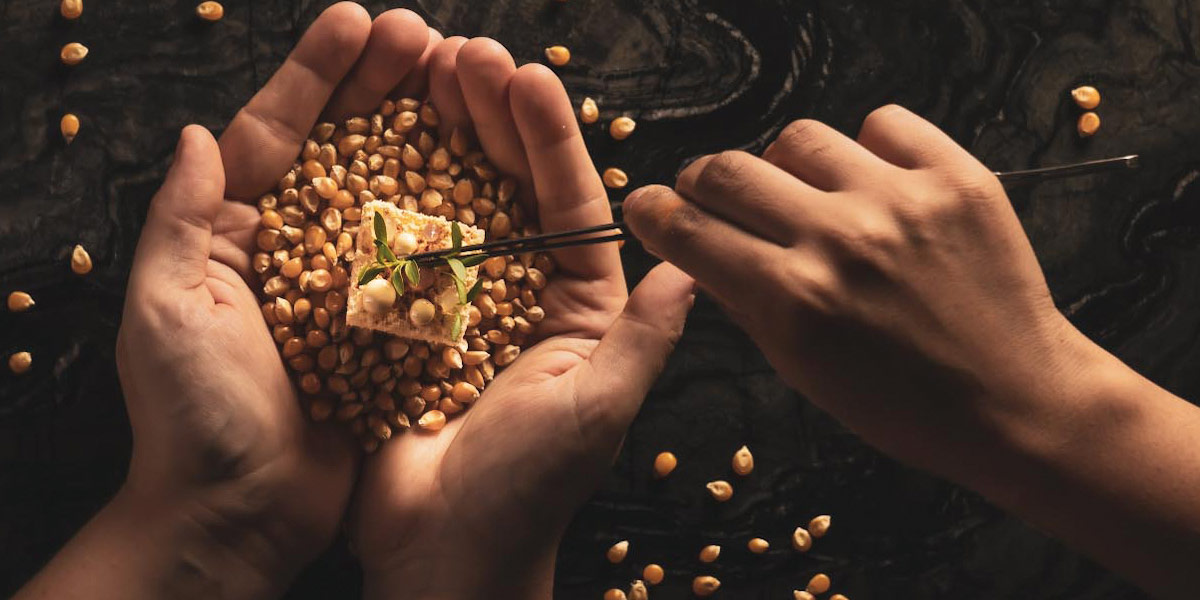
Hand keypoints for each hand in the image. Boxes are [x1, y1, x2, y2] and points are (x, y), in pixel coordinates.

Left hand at [19, 5, 442, 598]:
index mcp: (235, 233)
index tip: (359, 21)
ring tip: (464, 81)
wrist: (241, 514)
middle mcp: (297, 248)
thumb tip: (201, 136)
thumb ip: (181, 220)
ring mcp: (349, 285)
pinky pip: (427, 259)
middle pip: (344, 148)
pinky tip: (488, 174)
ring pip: (393, 190)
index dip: (317, 74)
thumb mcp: (166, 310)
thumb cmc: (193, 419)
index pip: (276, 134)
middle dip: (382, 86)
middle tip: (426, 36)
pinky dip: (454, 213)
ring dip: (426, 134)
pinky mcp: (391, 326)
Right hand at [351, 38, 693, 599]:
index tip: (527, 76)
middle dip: (490, 118)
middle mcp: (519, 296)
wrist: (441, 550)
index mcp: (577, 309)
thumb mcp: (598, 408)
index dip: (548, 139)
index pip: (568, 206)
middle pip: (507, 189)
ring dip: (439, 136)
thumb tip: (690, 265)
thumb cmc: (526, 491)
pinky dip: (383, 192)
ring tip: (424, 71)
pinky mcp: (397, 321)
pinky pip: (393, 247)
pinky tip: (372, 140)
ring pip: (450, 202)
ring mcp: (454, 305)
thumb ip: (643, 335)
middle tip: (465, 53)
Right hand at [625, 105, 1199, 598]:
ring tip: (804, 193)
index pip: (689, 229)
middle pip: (729, 170)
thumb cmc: (902, 405)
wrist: (1015, 401)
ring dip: (785, 164)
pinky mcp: (955, 177)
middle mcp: (839, 240)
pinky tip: (870, 181)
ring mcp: (900, 201)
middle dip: (704, 181)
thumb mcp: (802, 371)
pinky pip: (883, 122)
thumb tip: (701, 253)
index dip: (652, 212)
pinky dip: (866, 146)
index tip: (647, 207)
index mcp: (792, 299)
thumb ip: (745, 303)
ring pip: (799, 136)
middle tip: (712, 195)